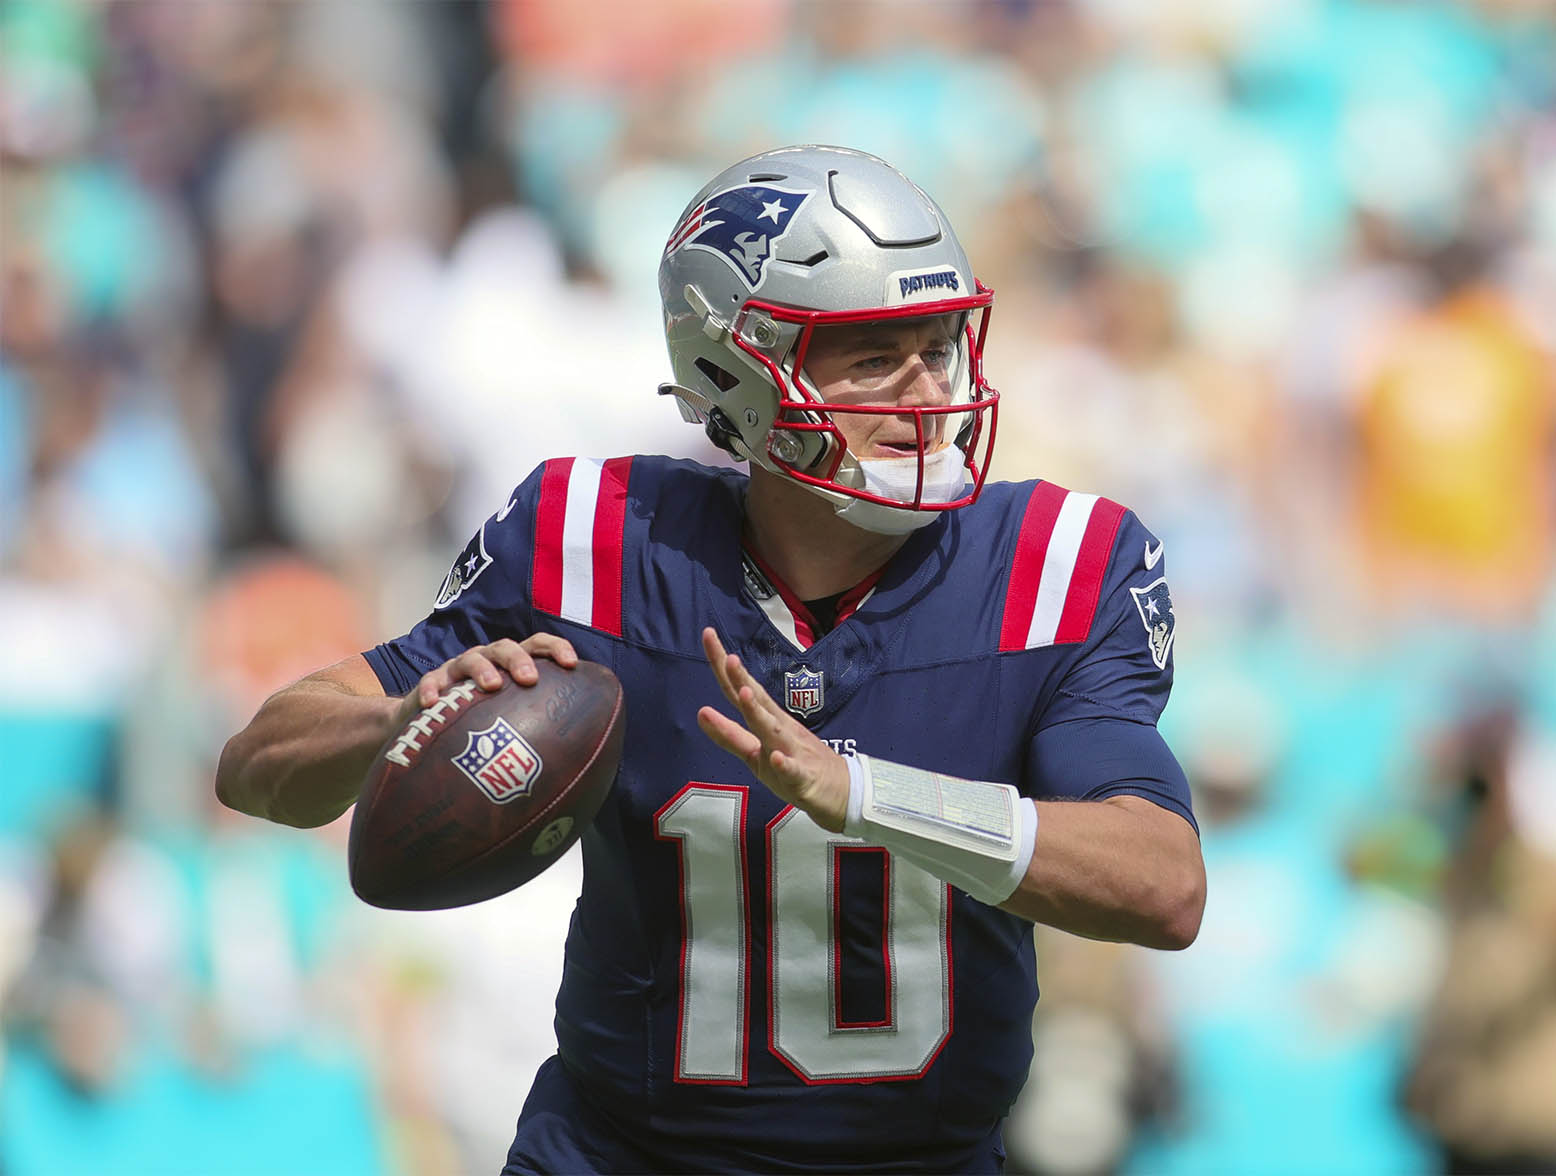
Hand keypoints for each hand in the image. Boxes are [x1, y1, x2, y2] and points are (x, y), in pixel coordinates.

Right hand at [396, 635, 578, 724]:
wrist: (432, 723)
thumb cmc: (483, 721)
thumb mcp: (511, 720)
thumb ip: (540, 729)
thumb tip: (583, 764)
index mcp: (512, 664)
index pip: (538, 645)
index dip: (555, 648)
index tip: (571, 664)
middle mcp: (487, 660)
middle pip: (505, 647)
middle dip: (519, 659)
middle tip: (530, 679)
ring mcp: (458, 670)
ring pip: (471, 659)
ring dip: (482, 669)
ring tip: (492, 686)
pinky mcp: (432, 684)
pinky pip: (431, 683)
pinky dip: (432, 689)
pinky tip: (434, 704)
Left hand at [696, 627, 848, 832]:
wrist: (840, 789)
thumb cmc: (795, 764)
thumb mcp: (756, 751)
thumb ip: (729, 734)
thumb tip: (700, 713)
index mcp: (767, 720)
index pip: (740, 689)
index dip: (723, 664)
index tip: (708, 634)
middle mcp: (779, 729)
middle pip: (757, 701)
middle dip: (742, 679)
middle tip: (729, 657)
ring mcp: (792, 751)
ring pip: (773, 731)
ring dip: (758, 712)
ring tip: (745, 693)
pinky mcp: (804, 777)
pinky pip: (794, 770)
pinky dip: (785, 764)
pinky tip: (777, 758)